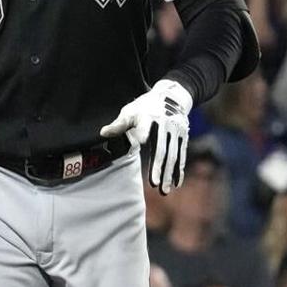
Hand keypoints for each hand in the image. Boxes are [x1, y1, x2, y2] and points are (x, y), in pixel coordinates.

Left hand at [100, 79, 191, 194]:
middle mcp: (164, 123)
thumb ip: (119, 124)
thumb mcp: (131, 111)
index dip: (143, 131)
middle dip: (158, 167)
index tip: (141, 139)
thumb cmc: (145, 106)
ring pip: (172, 155)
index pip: (145, 124)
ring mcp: (175, 131)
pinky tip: (175, 184)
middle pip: (161, 148)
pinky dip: (178, 170)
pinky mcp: (183, 137)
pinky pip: (181, 155)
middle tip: (154, 184)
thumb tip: (103, 133)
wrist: (171, 96)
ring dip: (168, 173)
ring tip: (163, 190)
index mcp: (148, 116)